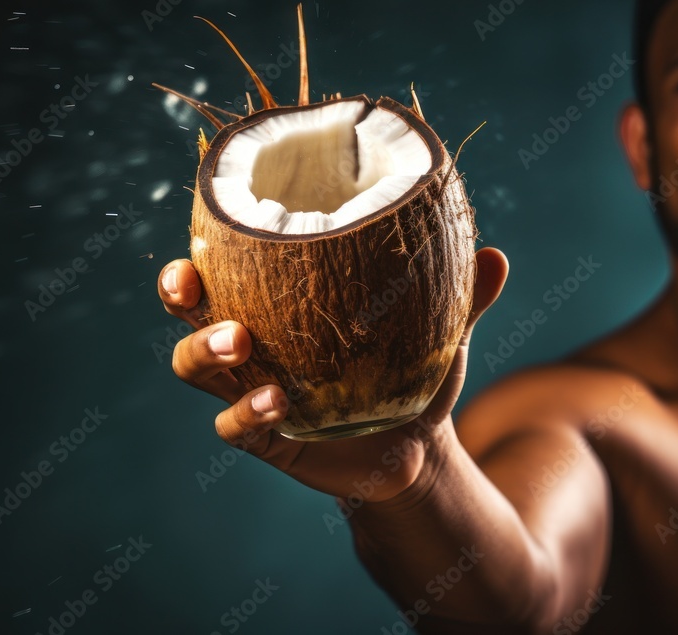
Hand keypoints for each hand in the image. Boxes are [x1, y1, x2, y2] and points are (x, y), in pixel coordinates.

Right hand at [158, 248, 507, 502]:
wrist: (416, 447)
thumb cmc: (411, 373)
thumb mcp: (436, 333)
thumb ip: (461, 298)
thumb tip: (496, 255)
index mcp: (277, 309)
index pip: (222, 270)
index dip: (198, 249)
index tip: (197, 231)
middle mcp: (251, 347)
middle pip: (189, 316)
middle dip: (180, 296)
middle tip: (191, 284)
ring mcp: (250, 393)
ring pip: (195, 369)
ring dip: (206, 351)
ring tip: (239, 342)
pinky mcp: (265, 439)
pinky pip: (234, 425)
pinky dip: (247, 412)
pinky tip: (277, 402)